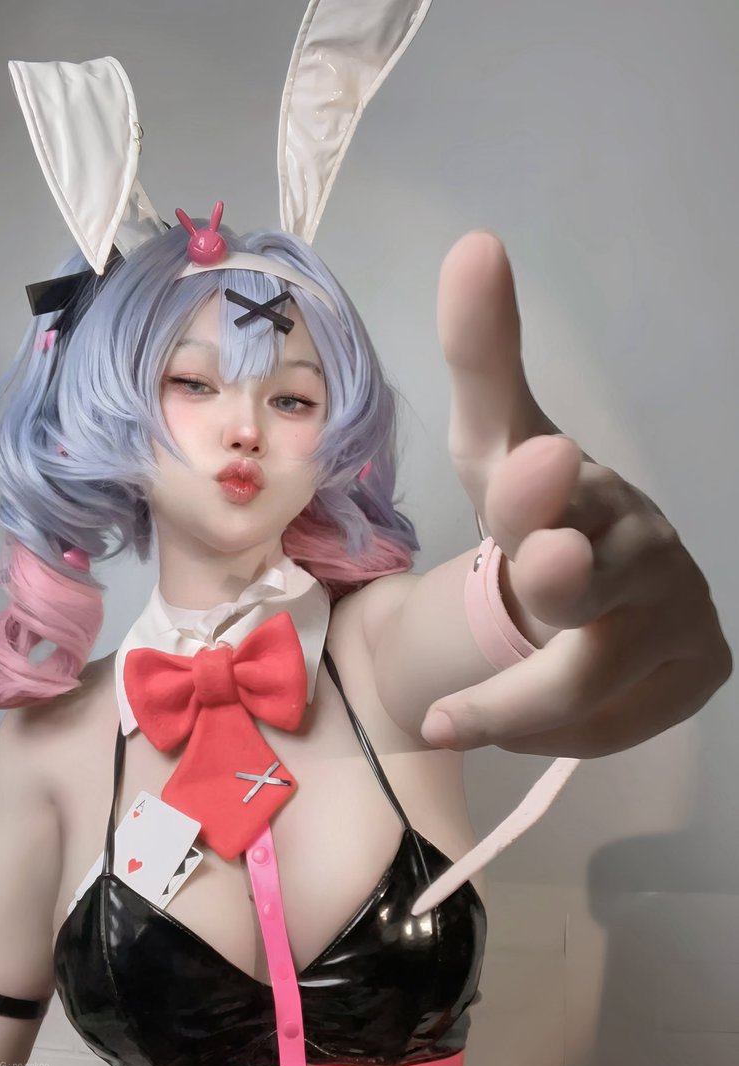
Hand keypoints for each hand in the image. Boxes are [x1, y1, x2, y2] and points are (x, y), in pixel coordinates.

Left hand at [420, 231, 731, 757]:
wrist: (592, 586)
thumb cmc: (532, 509)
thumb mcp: (491, 444)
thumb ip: (482, 357)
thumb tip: (475, 241)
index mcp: (569, 478)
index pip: (541, 475)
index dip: (535, 480)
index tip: (537, 457)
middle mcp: (636, 536)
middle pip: (589, 584)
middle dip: (559, 587)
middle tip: (535, 579)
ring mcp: (679, 604)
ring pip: (587, 682)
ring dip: (513, 710)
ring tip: (453, 721)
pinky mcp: (700, 666)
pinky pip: (611, 725)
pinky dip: (555, 736)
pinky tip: (521, 720)